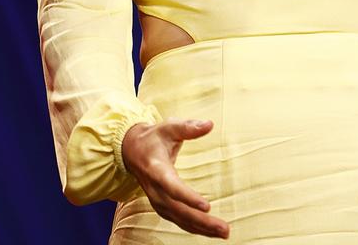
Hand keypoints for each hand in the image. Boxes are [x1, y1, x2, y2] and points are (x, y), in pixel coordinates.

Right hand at [121, 119, 228, 238]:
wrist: (132, 150)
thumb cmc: (154, 138)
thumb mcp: (169, 127)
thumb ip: (188, 127)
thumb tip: (209, 124)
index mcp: (156, 169)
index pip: (171, 187)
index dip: (188, 198)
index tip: (207, 206)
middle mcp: (155, 189)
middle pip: (178, 210)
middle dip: (201, 221)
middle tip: (224, 228)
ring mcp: (157, 200)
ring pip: (179, 219)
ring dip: (201, 228)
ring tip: (224, 232)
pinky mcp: (162, 205)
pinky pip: (178, 220)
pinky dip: (194, 228)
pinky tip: (210, 232)